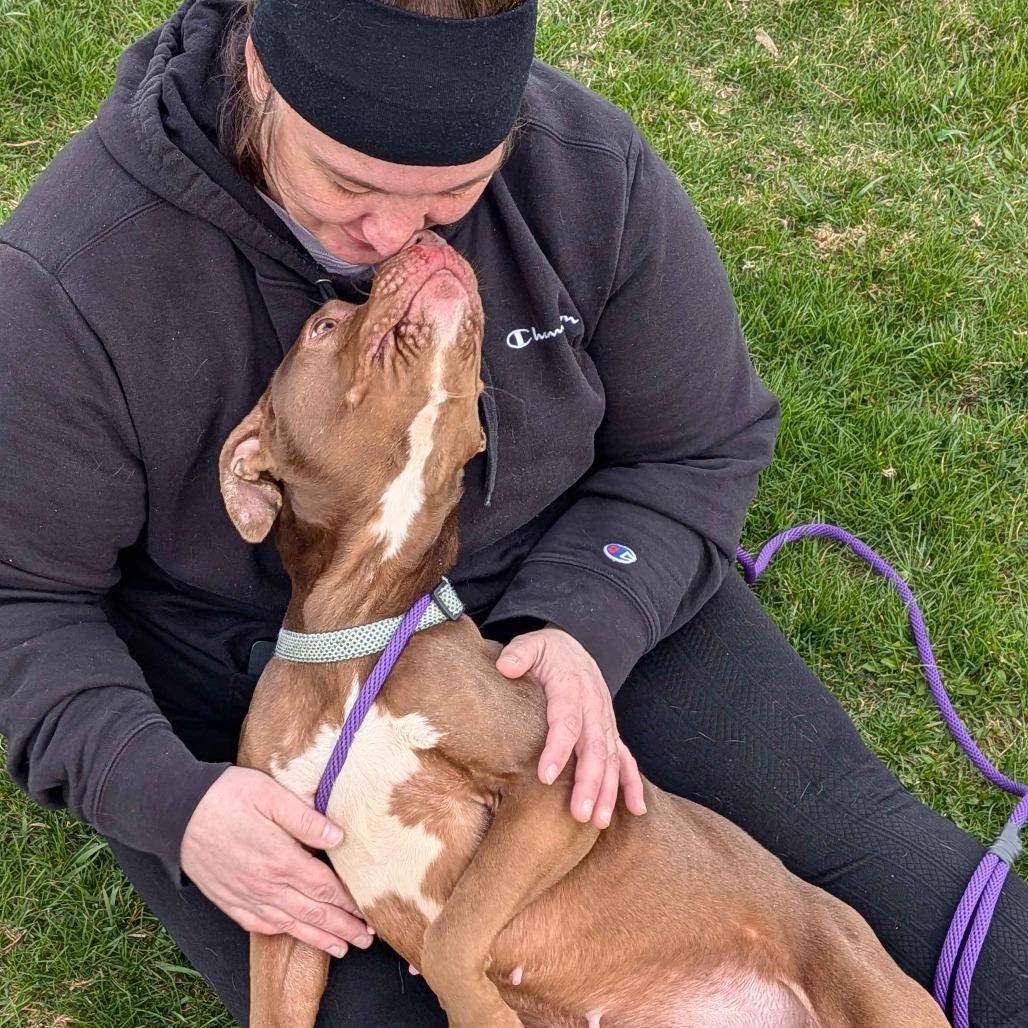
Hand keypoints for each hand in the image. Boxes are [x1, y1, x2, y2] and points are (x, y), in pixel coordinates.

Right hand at [180, 766, 373, 957]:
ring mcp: (245, 895)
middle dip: (342, 927)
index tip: (369, 912)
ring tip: (341, 947)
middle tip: (365, 939)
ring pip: (289, 923)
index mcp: (281, 859)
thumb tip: (338, 838)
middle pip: (312, 912)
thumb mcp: (272, 795)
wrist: (176, 811)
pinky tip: (294, 935)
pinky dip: (281, 933)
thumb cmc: (227, 796)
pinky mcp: (228, 899)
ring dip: (317, 938)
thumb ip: (306, 819)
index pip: (325, 888)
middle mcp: (265, 885)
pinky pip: (259, 924)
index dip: (349, 903)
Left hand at [495, 624, 646, 828]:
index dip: (557, 750)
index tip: (545, 776)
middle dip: (589, 783)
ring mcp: (605, 722)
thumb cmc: (548, 652)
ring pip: (610, 759)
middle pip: (593, 749)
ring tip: (598, 821)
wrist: (574, 648)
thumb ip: (520, 653)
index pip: (566, 722)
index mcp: (571, 688)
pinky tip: (636, 809)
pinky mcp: (610, 732)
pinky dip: (632, 783)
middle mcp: (594, 708)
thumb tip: (506, 666)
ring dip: (608, 791)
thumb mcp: (532, 644)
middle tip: (579, 813)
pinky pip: (626, 759)